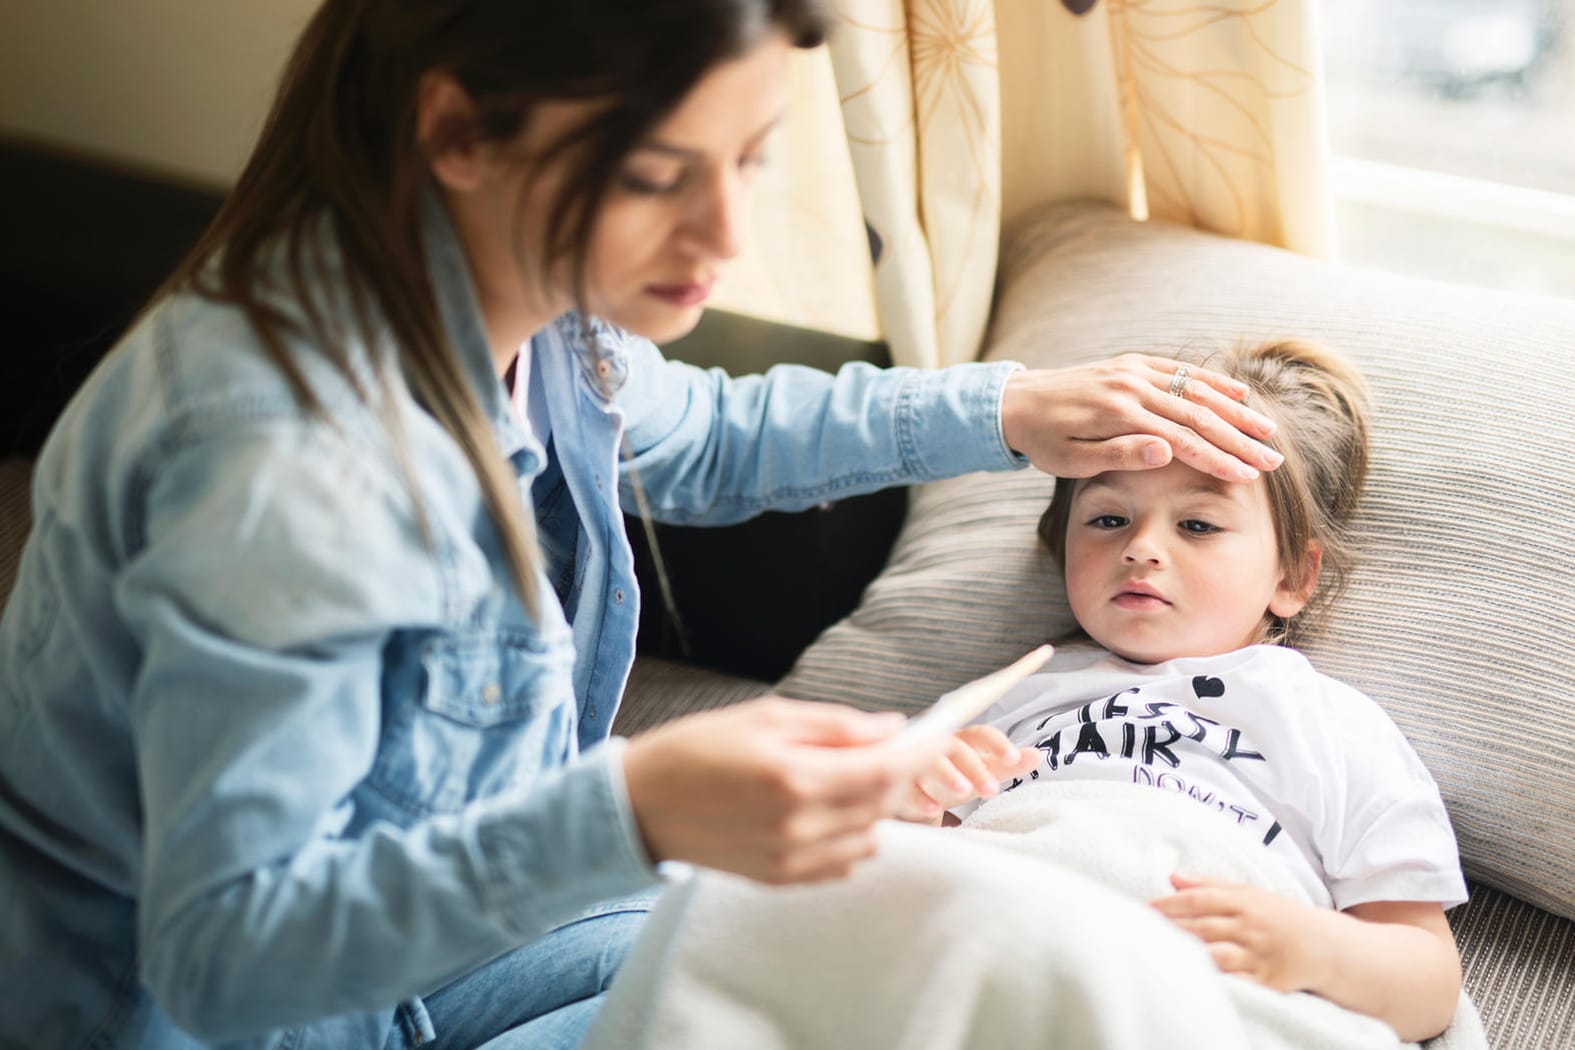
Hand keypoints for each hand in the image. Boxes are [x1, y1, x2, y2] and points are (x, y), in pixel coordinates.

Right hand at [622, 697, 921, 884]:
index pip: (885, 769)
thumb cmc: (697, 749)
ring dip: (876, 806)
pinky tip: (831, 810)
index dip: (920, 752)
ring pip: (872, 837)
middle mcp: (798, 826)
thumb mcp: (766, 716)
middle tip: (895, 748)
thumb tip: (892, 727)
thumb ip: (835, 725)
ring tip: (849, 777)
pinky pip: (845, 863)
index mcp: (794, 778)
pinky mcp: (782, 880)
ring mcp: (791, 860)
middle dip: (900, 774)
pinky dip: (853, 836)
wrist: (639, 807)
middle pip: (884, 803)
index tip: (938, 735)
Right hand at [893, 725, 1039, 823]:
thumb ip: (1005, 764)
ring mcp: (916, 762)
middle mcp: (938, 745)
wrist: (913, 787)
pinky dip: (920, 798)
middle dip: (974, 767)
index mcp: (962, 739)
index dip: (998, 744)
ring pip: (929, 762)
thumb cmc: (954, 775)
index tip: (1014, 759)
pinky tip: (934, 810)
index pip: (981, 734)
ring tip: (965, 793)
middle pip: (956, 748)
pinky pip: (907, 786)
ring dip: (947, 775)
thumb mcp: (981, 771)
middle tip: (992, 790)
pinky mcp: (900, 782)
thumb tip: (1038, 755)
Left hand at [1000, 354, 1282, 482]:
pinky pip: (1180, 370)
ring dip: (1236, 410)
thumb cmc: (1043, 440)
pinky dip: (1212, 380)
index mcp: (1119, 414)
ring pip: (1196, 390)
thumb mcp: (1072, 459)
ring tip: (1268, 431)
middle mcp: (1132, 386)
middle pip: (1198, 414)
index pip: (1182, 440)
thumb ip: (1120, 454)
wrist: (1016, 401)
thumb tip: (1166, 452)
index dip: (1218, 459)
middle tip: (1274, 460)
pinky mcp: (1133, 364)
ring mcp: (1134, 371)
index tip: (1248, 476)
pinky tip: (1240, 392)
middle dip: (1239, 438)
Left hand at [1149, 872, 1328, 991]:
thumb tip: (1172, 876)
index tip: (1145, 908)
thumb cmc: (1281, 916)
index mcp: (1245, 901)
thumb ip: (1210, 884)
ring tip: (1159, 951)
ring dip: (1186, 952)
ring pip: (1215, 953)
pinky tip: (1192, 976)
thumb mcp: (1250, 892)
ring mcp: (1258, 955)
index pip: (1199, 900)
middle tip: (1138, 929)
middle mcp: (1251, 926)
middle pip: (1202, 926)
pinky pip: (1235, 981)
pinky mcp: (1266, 981)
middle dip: (1169, 927)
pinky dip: (1214, 979)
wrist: (1328, 946)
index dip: (1170, 904)